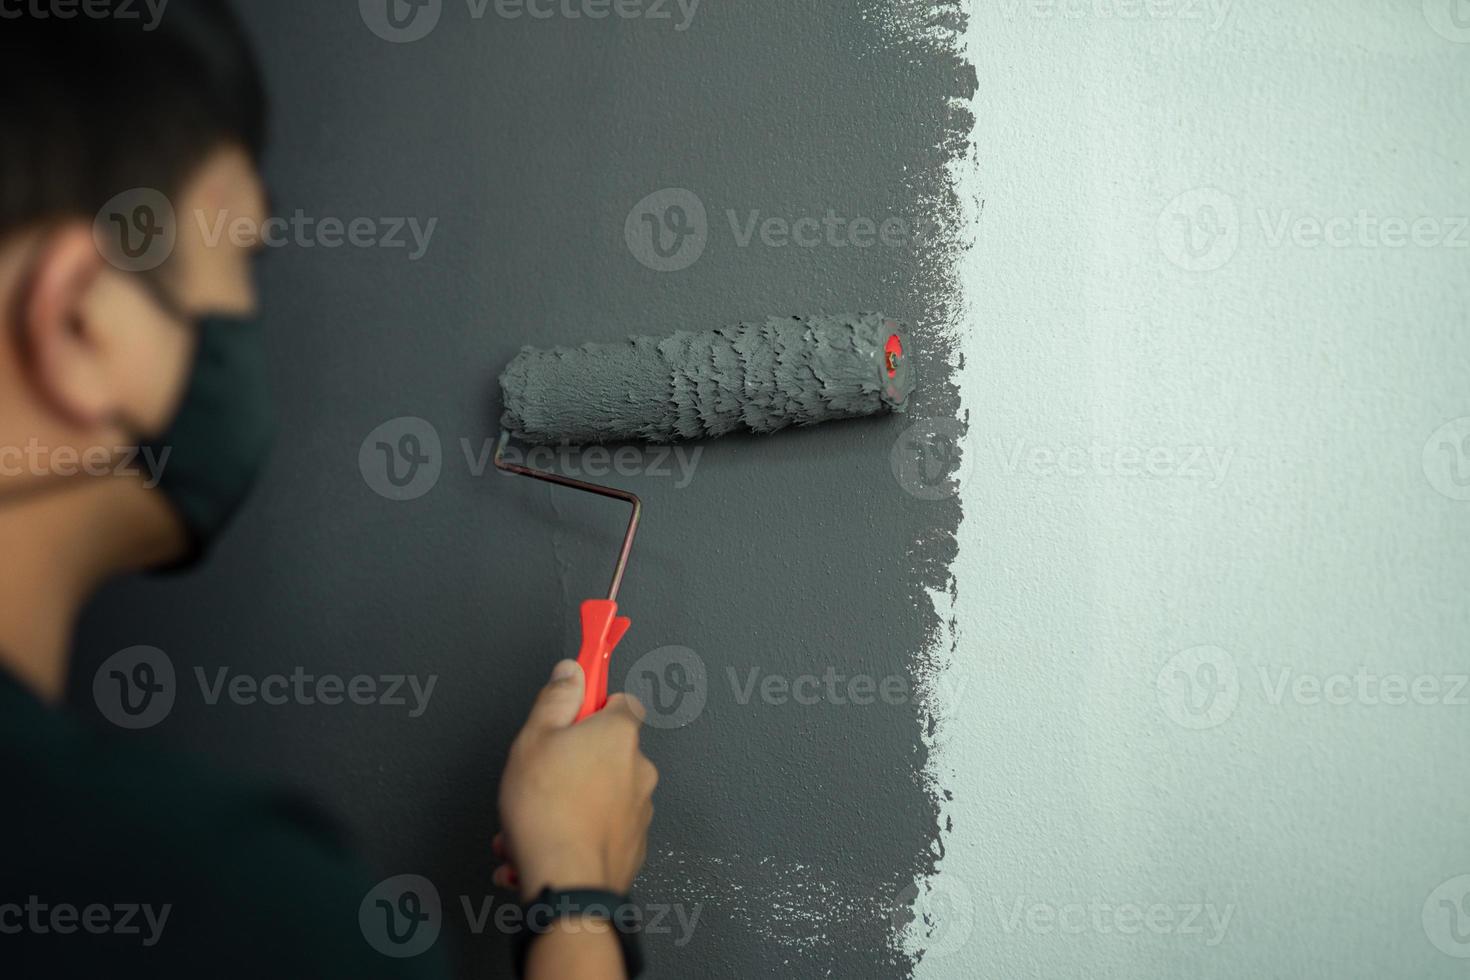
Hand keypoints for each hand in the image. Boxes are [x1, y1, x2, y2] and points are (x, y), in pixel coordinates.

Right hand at [496, 660, 657, 900]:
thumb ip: (556, 698)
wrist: (568, 882)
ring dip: (566, 803)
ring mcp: (639, 810)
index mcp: (619, 735)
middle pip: (606, 751)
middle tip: (539, 776)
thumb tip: (571, 671)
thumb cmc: (549, 812)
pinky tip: (541, 845)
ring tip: (529, 821)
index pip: (621, 701)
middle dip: (572, 762)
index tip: (572, 709)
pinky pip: (600, 829)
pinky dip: (574, 833)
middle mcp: (639, 770)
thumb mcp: (535, 738)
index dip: (594, 704)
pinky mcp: (632, 846)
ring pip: (599, 794)